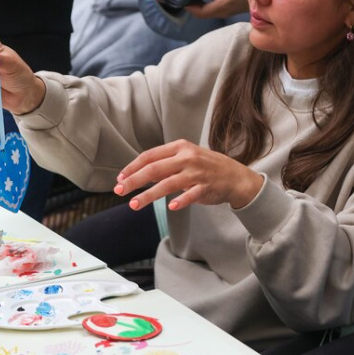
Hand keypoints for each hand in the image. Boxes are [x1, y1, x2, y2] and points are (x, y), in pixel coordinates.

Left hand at [113, 139, 264, 210]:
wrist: (235, 176)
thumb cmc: (206, 167)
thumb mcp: (186, 157)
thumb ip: (165, 163)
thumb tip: (138, 174)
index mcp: (179, 147)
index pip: (150, 156)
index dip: (132, 167)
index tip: (120, 178)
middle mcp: (187, 158)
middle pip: (154, 169)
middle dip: (134, 181)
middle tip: (119, 191)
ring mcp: (197, 172)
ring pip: (168, 184)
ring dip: (149, 195)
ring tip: (134, 205)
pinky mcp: (206, 187)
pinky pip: (191, 194)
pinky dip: (180, 200)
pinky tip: (170, 207)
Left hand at [185, 0, 251, 18]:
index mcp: (222, 4)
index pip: (201, 12)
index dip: (189, 7)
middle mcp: (222, 11)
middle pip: (201, 15)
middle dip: (190, 7)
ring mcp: (225, 13)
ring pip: (206, 14)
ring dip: (196, 8)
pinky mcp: (227, 11)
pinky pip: (211, 12)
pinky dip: (203, 8)